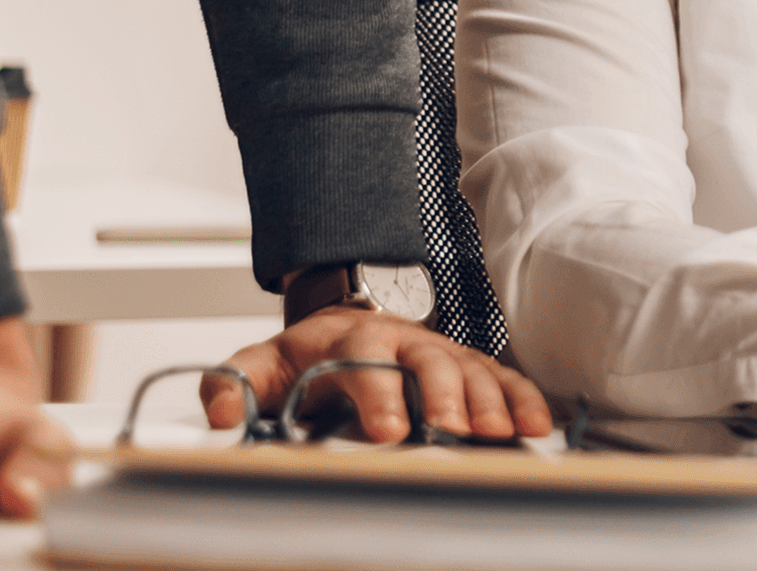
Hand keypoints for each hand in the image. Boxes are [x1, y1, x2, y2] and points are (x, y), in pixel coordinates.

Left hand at [207, 306, 553, 443]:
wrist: (340, 321)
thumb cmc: (303, 357)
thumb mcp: (258, 365)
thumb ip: (232, 385)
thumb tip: (221, 415)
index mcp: (347, 340)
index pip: (363, 359)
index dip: (377, 393)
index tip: (387, 431)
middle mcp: (400, 339)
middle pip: (428, 358)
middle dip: (444, 394)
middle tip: (455, 430)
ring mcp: (437, 350)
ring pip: (470, 366)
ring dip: (488, 399)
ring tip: (502, 434)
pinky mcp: (464, 365)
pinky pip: (499, 376)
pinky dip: (520, 398)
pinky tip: (535, 427)